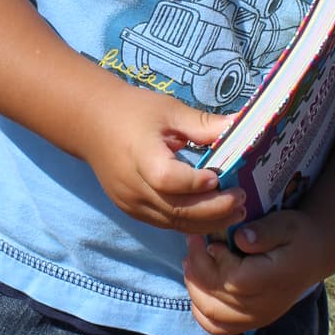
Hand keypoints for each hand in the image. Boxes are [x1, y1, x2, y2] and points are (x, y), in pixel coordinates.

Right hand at [83, 84, 246, 234]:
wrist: (92, 124)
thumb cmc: (133, 111)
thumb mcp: (169, 110)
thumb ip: (204, 124)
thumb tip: (243, 127)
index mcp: (140, 155)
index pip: (168, 179)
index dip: (195, 184)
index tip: (220, 177)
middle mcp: (133, 186)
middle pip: (176, 209)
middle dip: (214, 209)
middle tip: (242, 199)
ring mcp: (131, 203)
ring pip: (174, 223)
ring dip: (208, 222)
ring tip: (237, 212)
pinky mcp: (133, 211)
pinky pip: (166, 223)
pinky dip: (192, 223)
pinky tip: (214, 215)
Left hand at [183, 206, 326, 334]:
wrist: (313, 256)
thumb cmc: (297, 236)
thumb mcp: (286, 224)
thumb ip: (264, 232)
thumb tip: (240, 238)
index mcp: (273, 280)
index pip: (232, 279)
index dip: (213, 260)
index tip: (208, 239)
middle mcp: (264, 305)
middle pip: (217, 297)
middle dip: (197, 269)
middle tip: (192, 242)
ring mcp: (257, 318)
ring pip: (212, 314)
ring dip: (194, 288)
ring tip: (190, 262)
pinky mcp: (251, 322)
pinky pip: (217, 327)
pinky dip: (201, 310)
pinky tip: (198, 287)